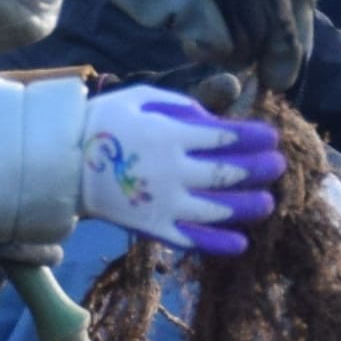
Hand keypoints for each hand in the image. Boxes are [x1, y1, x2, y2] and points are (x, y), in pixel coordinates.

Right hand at [40, 0, 313, 89]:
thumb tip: (270, 22)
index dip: (300, 25)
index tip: (288, 49)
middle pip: (283, 22)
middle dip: (279, 58)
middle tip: (270, 80)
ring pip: (253, 41)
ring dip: (235, 56)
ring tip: (206, 48)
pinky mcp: (203, 0)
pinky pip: (222, 46)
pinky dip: (208, 54)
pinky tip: (188, 45)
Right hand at [77, 86, 281, 254]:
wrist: (62, 162)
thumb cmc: (106, 123)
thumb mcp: (142, 97)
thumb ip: (183, 105)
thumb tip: (217, 117)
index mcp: (169, 135)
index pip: (224, 138)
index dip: (253, 138)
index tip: (272, 138)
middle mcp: (171, 170)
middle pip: (226, 173)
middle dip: (258, 170)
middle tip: (278, 167)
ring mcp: (163, 202)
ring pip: (216, 208)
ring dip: (246, 206)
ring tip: (267, 203)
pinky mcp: (152, 227)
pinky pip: (191, 238)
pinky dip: (218, 242)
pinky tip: (241, 242)